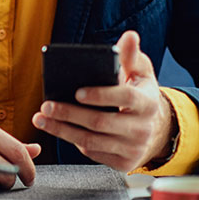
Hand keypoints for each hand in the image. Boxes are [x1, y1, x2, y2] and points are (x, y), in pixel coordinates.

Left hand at [32, 30, 176, 171]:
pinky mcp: (123, 163)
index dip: (100, 95)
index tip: (77, 92)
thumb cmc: (141, 95)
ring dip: (62, 130)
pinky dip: (72, 141)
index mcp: (148, 103)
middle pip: (100, 123)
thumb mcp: (141, 74)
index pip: (124, 97)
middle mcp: (142, 128)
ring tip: (42, 119)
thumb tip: (129, 37)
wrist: (156, 130)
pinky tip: (58, 129)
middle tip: (46, 106)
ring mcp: (133, 148)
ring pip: (91, 141)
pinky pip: (92, 152)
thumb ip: (132, 56)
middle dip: (69, 114)